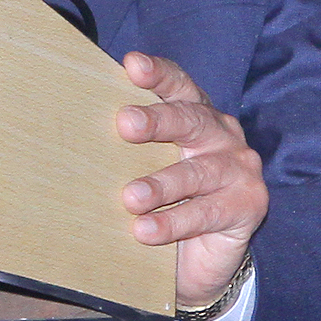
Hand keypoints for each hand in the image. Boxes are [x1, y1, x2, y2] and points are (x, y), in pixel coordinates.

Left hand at [117, 52, 267, 309]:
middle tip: (124, 125)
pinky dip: (173, 223)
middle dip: (157, 121)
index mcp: (196, 114)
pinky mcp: (248, 205)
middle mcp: (222, 134)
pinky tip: (145, 230)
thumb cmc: (165, 198)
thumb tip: (72, 131)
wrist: (200, 255)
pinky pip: (206, 212)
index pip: (179, 86)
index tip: (132, 65)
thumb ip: (127, 146)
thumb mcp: (146, 165)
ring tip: (130, 197)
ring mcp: (239, 168)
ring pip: (196, 172)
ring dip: (160, 185)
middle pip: (190, 120)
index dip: (158, 74)